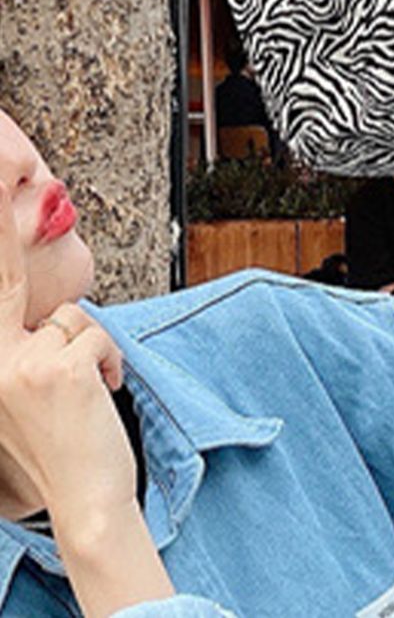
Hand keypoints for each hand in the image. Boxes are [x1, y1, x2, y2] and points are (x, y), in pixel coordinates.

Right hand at [0, 181, 135, 536]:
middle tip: (2, 164)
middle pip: (3, 277)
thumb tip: (45, 295)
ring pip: (72, 314)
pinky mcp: (56, 369)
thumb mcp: (25, 388)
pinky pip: (97, 334)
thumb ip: (23, 339)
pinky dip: (110, 360)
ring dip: (91, 346)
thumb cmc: (60, 442)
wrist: (84, 501)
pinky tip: (101, 393)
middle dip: (1, 213)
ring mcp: (17, 364)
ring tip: (85, 389)